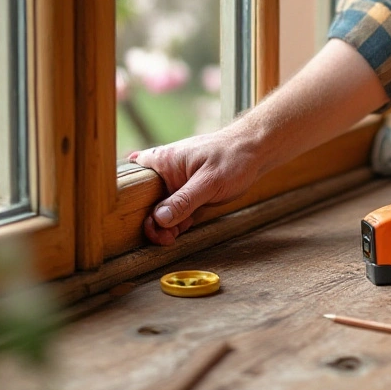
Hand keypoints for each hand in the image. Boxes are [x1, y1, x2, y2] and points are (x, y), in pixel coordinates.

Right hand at [129, 128, 263, 245]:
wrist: (255, 152)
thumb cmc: (232, 158)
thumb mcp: (208, 182)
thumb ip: (184, 201)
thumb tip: (159, 218)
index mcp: (163, 160)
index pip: (135, 180)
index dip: (135, 203)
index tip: (150, 222)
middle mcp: (166, 170)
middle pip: (148, 200)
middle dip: (155, 222)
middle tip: (165, 237)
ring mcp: (177, 182)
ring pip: (163, 208)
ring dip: (167, 225)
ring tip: (175, 236)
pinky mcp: (189, 191)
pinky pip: (177, 209)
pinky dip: (179, 220)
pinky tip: (186, 226)